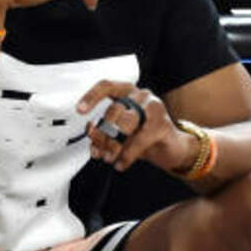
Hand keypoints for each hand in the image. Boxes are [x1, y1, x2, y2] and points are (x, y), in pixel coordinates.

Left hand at [76, 80, 197, 173]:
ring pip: (126, 123)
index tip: (80, 110)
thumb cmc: (142, 136)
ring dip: (113, 144)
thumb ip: (102, 130)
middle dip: (102, 134)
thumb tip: (91, 132)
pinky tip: (121, 163)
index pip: (106, 86)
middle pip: (114, 110)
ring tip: (108, 158)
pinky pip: (140, 139)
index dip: (91, 97)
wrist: (170, 149)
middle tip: (98, 152)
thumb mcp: (117, 134)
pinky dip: (127, 155)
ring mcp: (154, 108)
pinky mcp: (163, 125)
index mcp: (126, 92)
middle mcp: (140, 96)